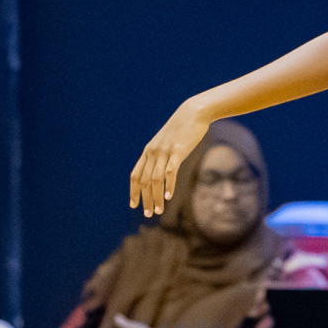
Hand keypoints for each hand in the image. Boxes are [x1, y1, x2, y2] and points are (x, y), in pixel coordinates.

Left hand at [130, 102, 209, 216]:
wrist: (193, 113)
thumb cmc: (181, 129)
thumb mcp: (166, 142)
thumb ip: (161, 155)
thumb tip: (159, 170)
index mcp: (148, 152)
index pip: (135, 176)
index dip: (134, 191)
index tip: (134, 205)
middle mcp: (153, 152)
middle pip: (144, 181)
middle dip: (145, 199)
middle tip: (148, 214)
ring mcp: (165, 152)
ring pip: (155, 180)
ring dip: (156, 197)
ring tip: (158, 210)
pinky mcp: (178, 151)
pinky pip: (170, 172)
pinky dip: (168, 186)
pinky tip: (168, 197)